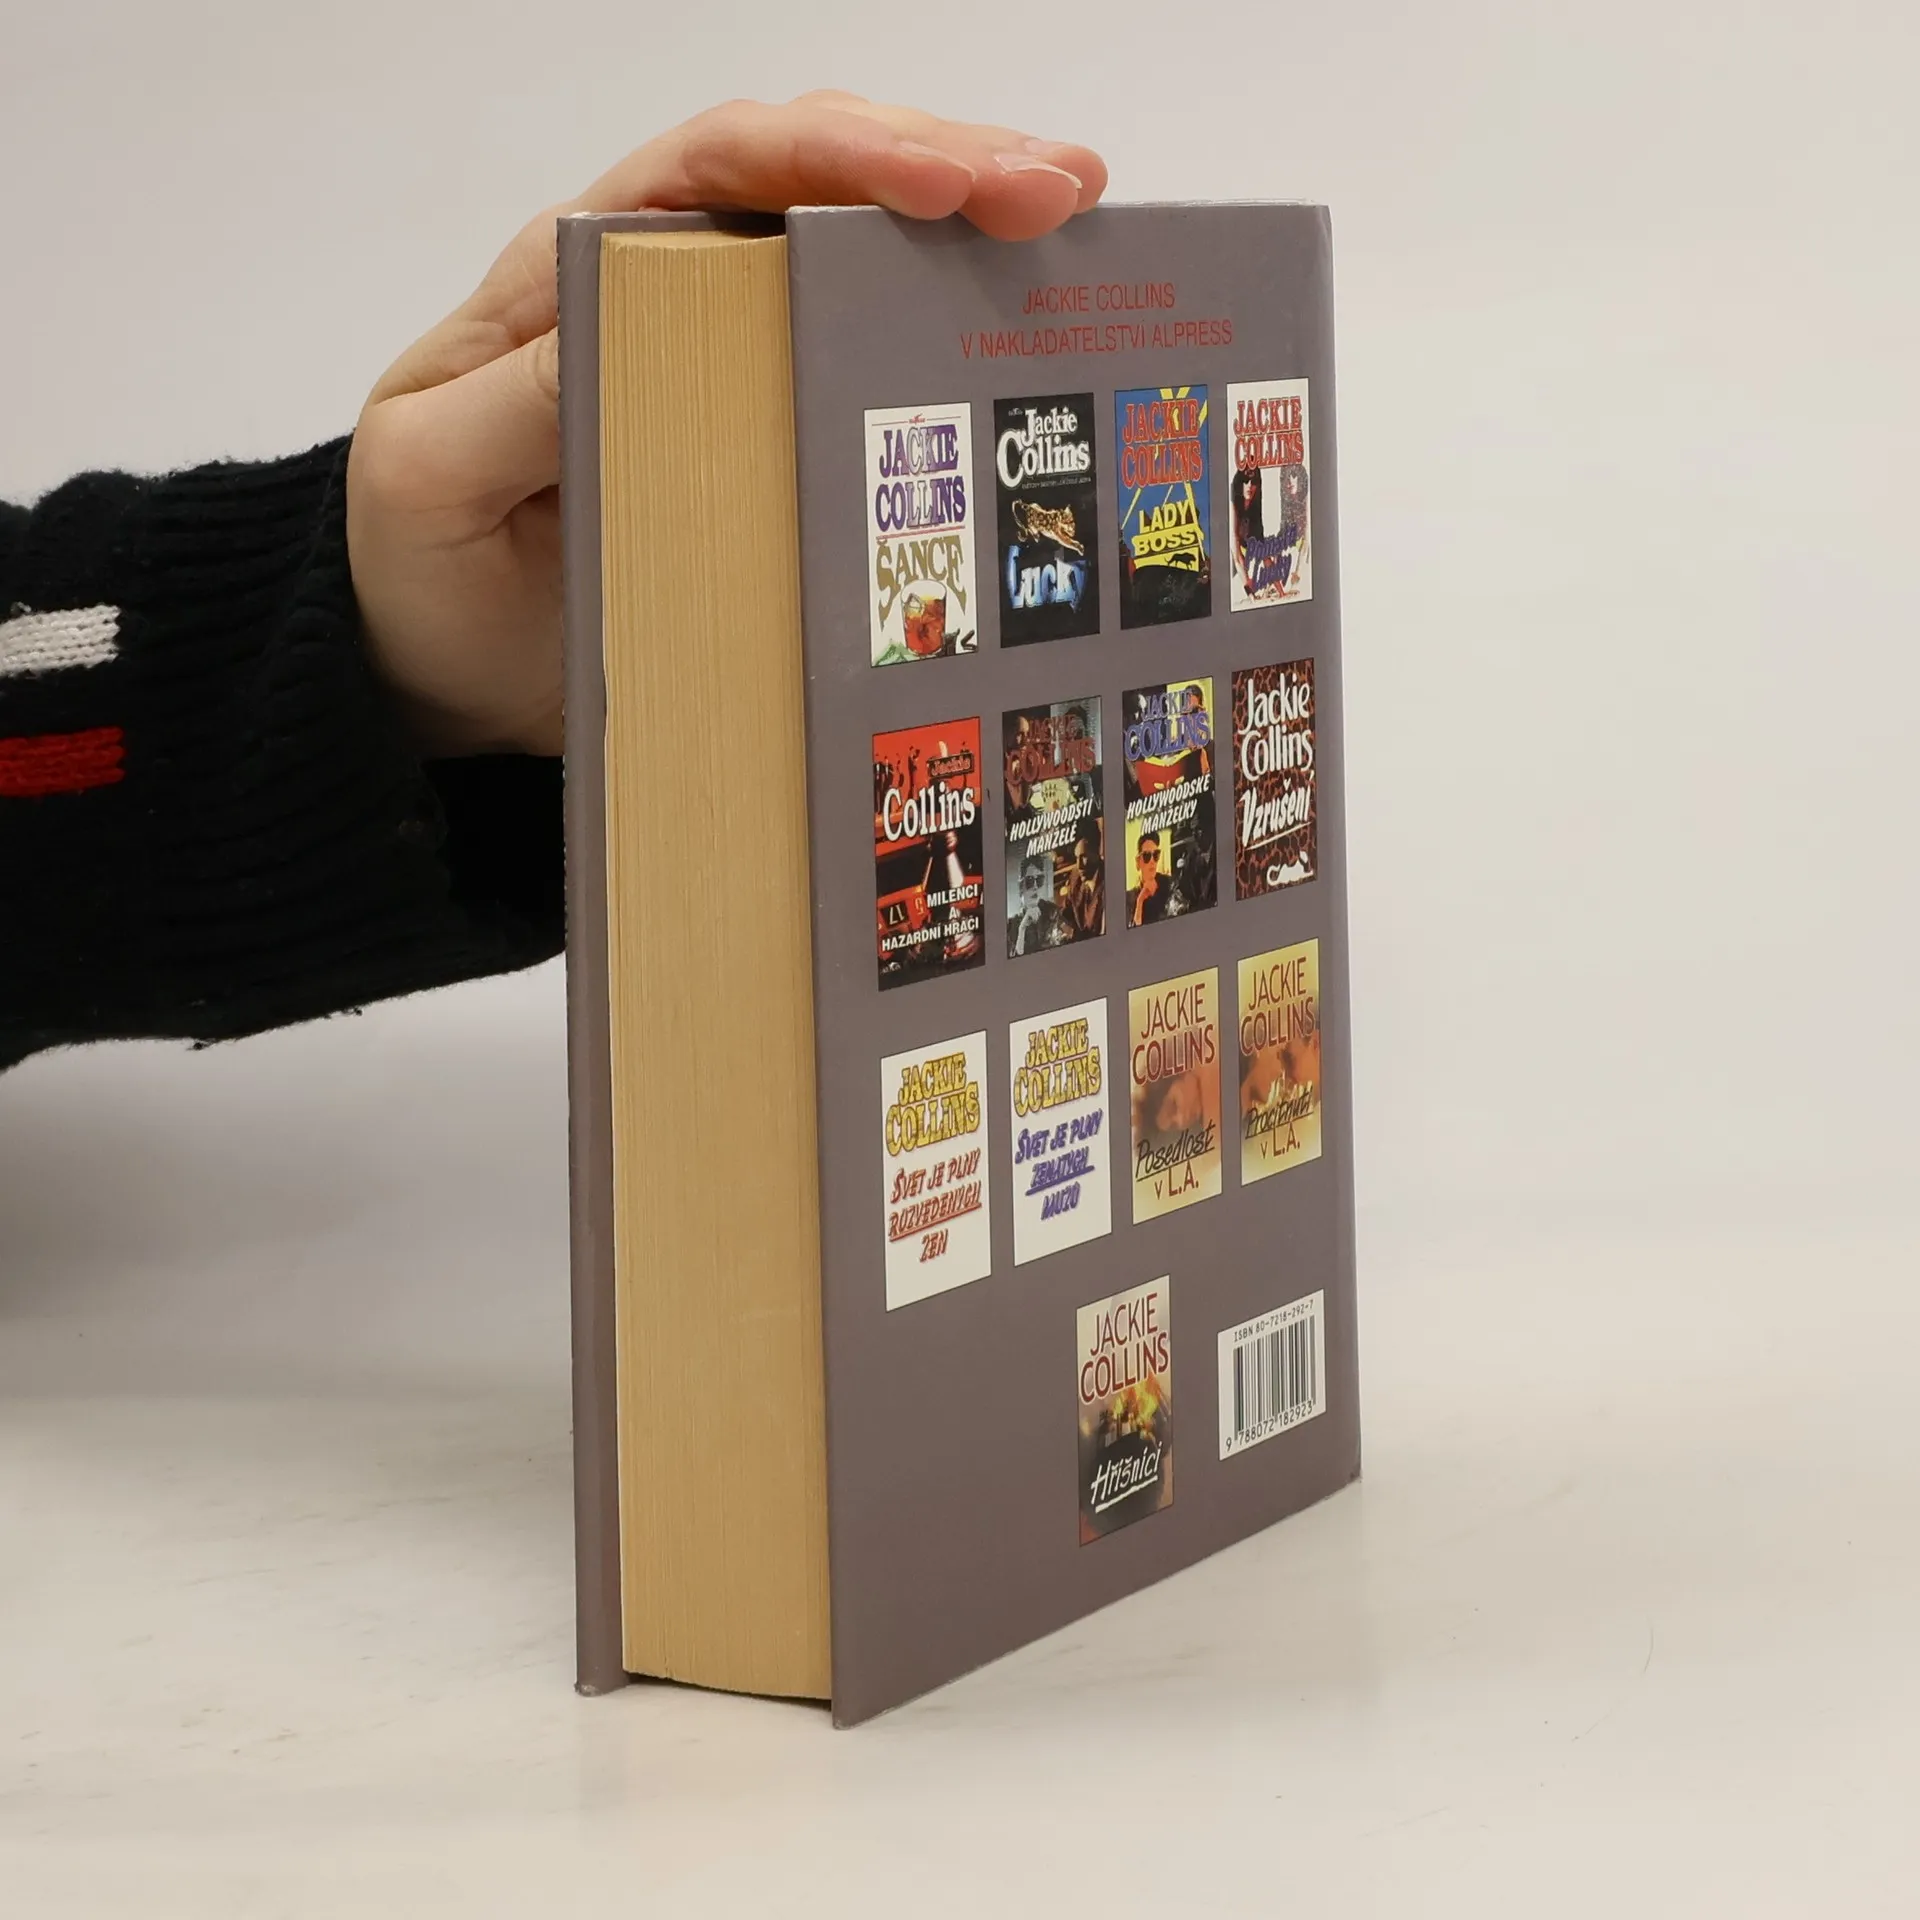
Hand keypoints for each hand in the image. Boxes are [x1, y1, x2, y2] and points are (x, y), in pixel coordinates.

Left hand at [346, 93, 1107, 755]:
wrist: (434, 679)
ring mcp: (726, 372)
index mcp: (581, 278)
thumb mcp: (431, 478)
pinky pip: (861, 374)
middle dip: (946, 168)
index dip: (837, 155)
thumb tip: (633, 329)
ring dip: (969, 238)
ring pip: (856, 264)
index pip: (720, 170)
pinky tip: (1026, 340)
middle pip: (815, 188)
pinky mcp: (764, 448)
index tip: (944, 183)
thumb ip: (519, 398)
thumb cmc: (418, 567)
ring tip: (1080, 229)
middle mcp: (667, 299)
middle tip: (1065, 190)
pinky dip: (945, 345)